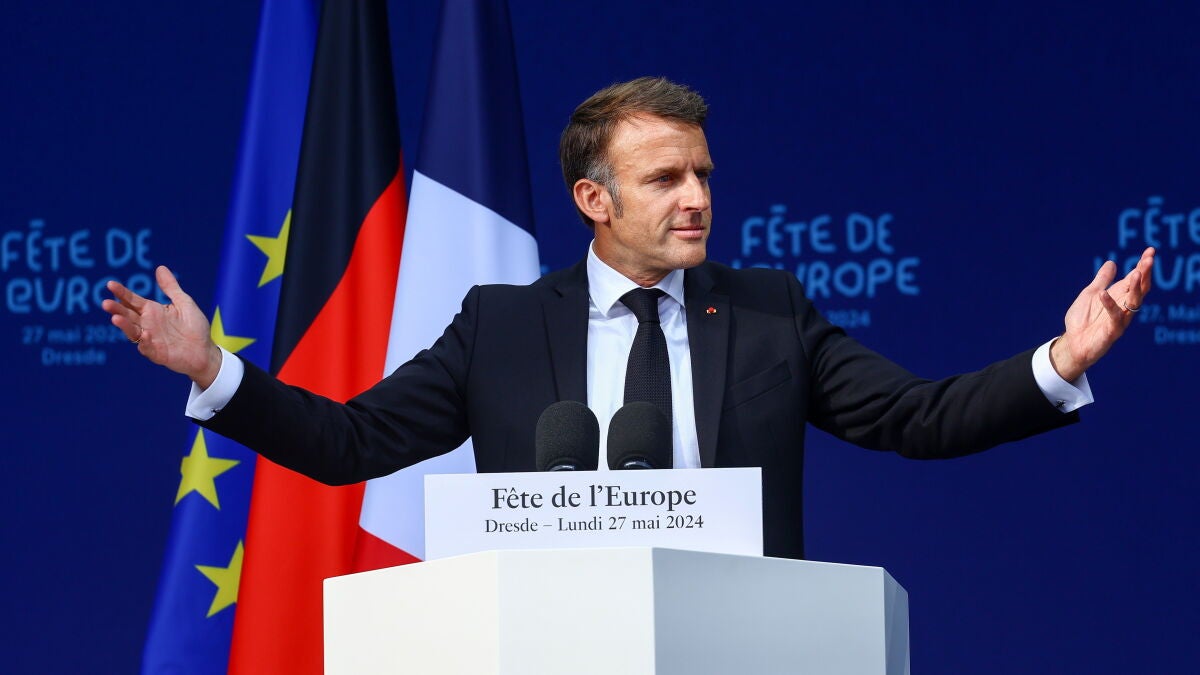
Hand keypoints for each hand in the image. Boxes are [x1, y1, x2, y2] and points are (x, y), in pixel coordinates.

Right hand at [102, 265, 222, 388]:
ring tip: (115, 318)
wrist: (205, 351)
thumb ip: (171, 287)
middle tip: (106, 303)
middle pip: (127, 315)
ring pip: (132, 331)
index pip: (132, 300)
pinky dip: (144, 341)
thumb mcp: (184, 303)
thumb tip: (160, 267)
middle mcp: (147, 324)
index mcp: (152, 311)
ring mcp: (150, 339)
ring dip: (123, 325)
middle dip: (116, 309)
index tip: (110, 284)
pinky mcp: (157, 353)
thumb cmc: (195, 327)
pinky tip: (144, 335)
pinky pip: (147, 347)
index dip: (122, 292)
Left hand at [1051, 247, 1154, 381]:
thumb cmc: (1083, 320)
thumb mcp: (1090, 294)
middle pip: (1140, 288)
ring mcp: (1121, 319)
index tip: (1150, 250)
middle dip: (1145, 274)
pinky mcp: (1112, 331)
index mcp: (1120, 296)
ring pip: (1134, 302)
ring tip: (1136, 272)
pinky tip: (1102, 294)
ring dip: (1135, 287)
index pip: (1135, 278)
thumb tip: (1112, 263)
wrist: (1073, 343)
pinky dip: (1109, 305)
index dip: (1143, 265)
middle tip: (1149, 260)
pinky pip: (1114, 317)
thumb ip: (1102, 280)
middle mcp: (1124, 307)